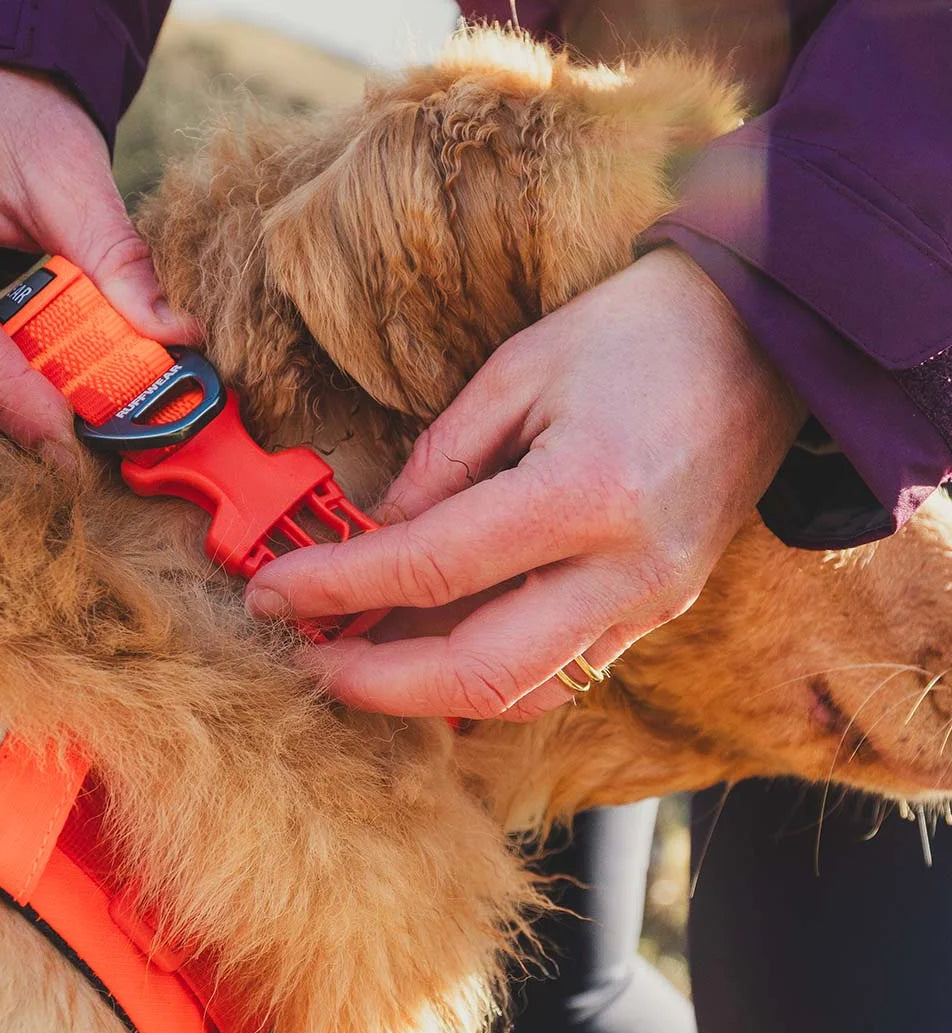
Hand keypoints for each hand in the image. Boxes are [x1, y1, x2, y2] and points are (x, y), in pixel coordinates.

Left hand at [245, 248, 805, 720]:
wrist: (765, 341)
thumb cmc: (639, 332)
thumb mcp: (519, 371)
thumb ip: (439, 466)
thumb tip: (375, 537)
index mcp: (585, 493)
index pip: (431, 567)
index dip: (339, 589)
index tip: (274, 598)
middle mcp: (625, 570)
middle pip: (478, 671)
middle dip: (376, 682)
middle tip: (308, 661)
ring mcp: (651, 604)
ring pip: (522, 694)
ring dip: (429, 693)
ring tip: (361, 660)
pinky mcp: (659, 612)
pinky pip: (562, 674)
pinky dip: (488, 678)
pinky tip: (435, 652)